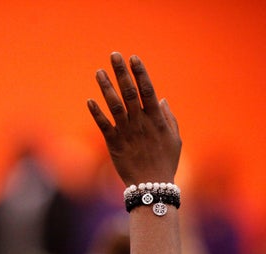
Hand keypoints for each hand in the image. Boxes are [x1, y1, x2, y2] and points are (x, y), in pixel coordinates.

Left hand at [87, 52, 180, 185]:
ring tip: (99, 71)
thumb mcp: (175, 140)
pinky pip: (103, 125)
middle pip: (129, 92)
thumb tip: (161, 99)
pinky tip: (90, 100)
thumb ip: (168, 118)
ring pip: (114, 105)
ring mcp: (126, 133)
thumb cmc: (166, 163)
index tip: (133, 58)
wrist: (151, 187)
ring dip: (106, 87)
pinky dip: (96, 112)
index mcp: (156, 120)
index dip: (140, 73)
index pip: (147, 91)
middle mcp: (140, 123)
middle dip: (122, 72)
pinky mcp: (114, 144)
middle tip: (114, 55)